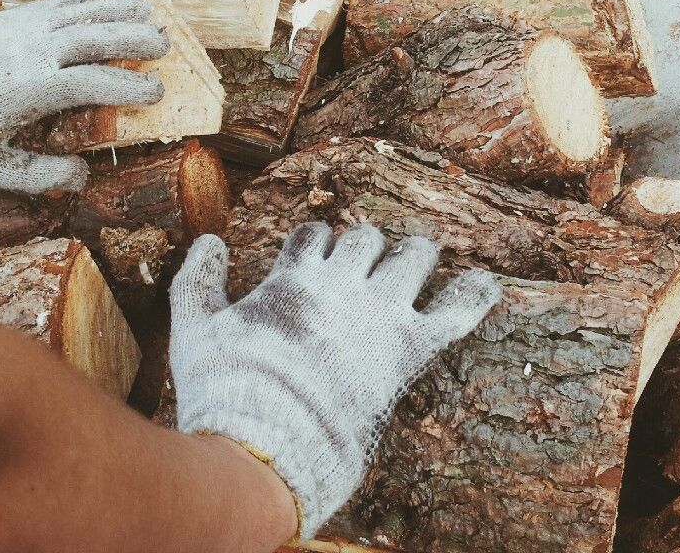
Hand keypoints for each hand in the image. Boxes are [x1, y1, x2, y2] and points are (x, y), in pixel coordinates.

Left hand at [0, 0, 169, 192]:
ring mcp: (20, 27)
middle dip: (136, 39)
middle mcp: (32, 50)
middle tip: (166, 45)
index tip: (157, 93)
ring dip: (120, 10)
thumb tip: (80, 177)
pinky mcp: (8, 16)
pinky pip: (58, 0)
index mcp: (32, 88)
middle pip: (97, 36)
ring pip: (82, 11)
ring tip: (151, 14)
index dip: (132, 87)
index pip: (96, 83)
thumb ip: (38, 175)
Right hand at [169, 224, 500, 539]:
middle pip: (367, 239)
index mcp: (295, 276)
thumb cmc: (225, 391)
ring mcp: (381, 313)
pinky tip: (487, 285)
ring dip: (416, 255)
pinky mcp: (410, 349)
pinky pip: (456, 311)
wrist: (267, 444)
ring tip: (419, 261)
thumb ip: (196, 280)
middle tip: (368, 267)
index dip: (316, 242)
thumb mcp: (192, 329)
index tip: (318, 256)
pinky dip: (475, 295)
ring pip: (415, 256)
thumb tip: (209, 240)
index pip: (314, 234)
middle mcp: (343, 284)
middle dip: (366, 248)